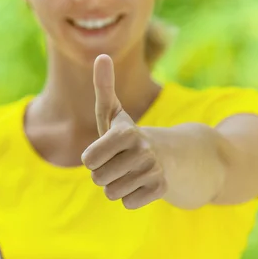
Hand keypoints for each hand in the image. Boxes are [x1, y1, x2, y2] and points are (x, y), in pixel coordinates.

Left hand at [81, 55, 166, 208]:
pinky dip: (131, 197)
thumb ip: (104, 87)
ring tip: (129, 172)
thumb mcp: (114, 113)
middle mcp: (142, 150)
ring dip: (117, 186)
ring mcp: (154, 170)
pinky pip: (128, 203)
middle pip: (98, 179)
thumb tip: (102, 55)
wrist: (169, 155)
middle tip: (119, 162)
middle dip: (104, 174)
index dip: (92, 158)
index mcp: (126, 132)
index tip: (105, 150)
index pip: (88, 160)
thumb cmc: (129, 135)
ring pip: (112, 193)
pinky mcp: (162, 189)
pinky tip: (141, 183)